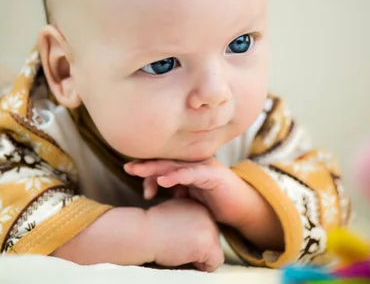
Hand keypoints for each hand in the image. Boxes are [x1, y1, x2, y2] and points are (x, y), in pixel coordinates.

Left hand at [125, 158, 282, 249]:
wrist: (242, 209)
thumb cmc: (215, 201)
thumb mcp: (189, 196)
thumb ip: (174, 188)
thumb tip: (155, 187)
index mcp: (188, 165)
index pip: (163, 163)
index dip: (146, 168)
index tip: (129, 172)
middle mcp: (195, 162)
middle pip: (166, 161)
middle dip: (145, 165)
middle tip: (127, 167)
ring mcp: (204, 167)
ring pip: (175, 165)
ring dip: (155, 168)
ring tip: (138, 171)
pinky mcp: (213, 175)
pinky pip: (192, 174)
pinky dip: (176, 176)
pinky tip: (163, 180)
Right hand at [146, 198, 223, 271]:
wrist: (143, 232)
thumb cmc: (152, 226)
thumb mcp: (173, 212)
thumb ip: (188, 216)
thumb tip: (196, 231)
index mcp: (198, 204)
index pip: (205, 228)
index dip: (190, 237)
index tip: (173, 234)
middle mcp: (207, 213)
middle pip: (212, 238)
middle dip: (197, 246)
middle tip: (176, 242)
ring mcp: (210, 228)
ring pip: (214, 251)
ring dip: (199, 255)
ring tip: (179, 247)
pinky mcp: (209, 244)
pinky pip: (215, 263)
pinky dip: (202, 266)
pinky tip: (185, 255)